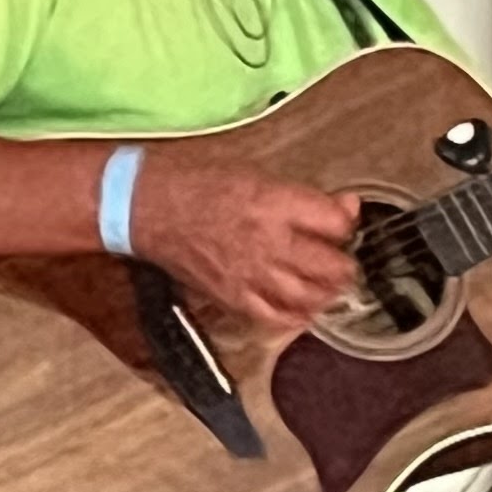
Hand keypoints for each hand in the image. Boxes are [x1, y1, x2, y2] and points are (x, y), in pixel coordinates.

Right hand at [130, 156, 360, 332]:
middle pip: (333, 267)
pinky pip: (278, 318)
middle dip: (344, 264)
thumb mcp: (256, 174)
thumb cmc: (197, 184)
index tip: (341, 224)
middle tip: (340, 259)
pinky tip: (302, 306)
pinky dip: (297, 315)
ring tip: (326, 283)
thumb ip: (303, 197)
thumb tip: (345, 207)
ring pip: (312, 297)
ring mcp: (251, 275)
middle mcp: (269, 242)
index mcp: (276, 204)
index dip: (347, 223)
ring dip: (327, 292)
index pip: (338, 224)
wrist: (144, 207)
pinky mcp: (233, 297)